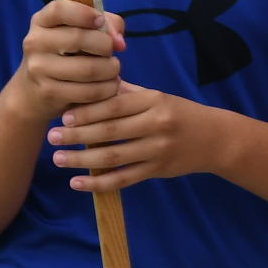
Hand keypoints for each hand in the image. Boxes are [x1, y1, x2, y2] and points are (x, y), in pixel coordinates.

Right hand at [13, 0, 125, 126]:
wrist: (33, 91)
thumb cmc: (65, 54)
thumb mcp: (79, 31)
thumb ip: (106, 25)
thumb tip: (119, 42)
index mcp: (42, 21)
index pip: (59, 9)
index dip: (84, 13)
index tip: (100, 21)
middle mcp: (35, 42)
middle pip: (80, 38)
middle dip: (106, 46)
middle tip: (110, 53)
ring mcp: (39, 68)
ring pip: (89, 69)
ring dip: (111, 70)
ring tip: (112, 70)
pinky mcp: (49, 92)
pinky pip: (89, 91)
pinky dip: (107, 89)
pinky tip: (108, 86)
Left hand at [49, 78, 222, 193]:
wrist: (215, 139)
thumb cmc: (181, 114)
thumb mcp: (158, 98)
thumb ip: (127, 94)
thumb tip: (92, 84)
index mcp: (155, 101)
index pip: (114, 106)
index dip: (87, 112)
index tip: (63, 117)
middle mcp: (157, 124)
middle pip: (110, 131)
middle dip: (77, 135)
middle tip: (51, 138)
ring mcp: (158, 150)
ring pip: (114, 157)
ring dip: (82, 160)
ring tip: (59, 159)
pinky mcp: (158, 171)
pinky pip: (123, 179)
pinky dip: (98, 183)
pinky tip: (77, 184)